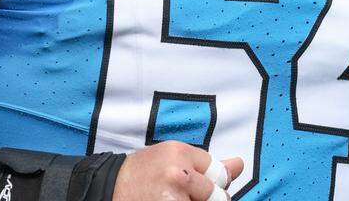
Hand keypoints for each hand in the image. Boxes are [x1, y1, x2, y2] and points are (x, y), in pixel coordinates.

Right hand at [112, 141, 243, 200]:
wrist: (108, 187)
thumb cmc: (143, 173)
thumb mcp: (173, 159)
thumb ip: (207, 165)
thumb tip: (240, 164)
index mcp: (180, 152)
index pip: (219, 173)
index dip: (211, 184)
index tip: (196, 187)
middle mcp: (178, 173)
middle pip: (218, 196)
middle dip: (209, 200)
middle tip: (184, 196)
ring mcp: (173, 198)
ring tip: (173, 197)